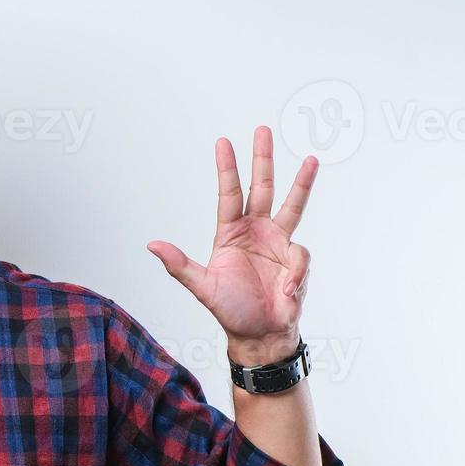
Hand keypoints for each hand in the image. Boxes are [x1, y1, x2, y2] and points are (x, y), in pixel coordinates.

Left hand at [147, 125, 316, 363]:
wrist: (260, 335)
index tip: (223, 142)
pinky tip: (285, 291)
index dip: (227, 169)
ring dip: (301, 183)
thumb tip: (152, 244)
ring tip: (312, 159)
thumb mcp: (202, 287)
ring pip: (291, 205)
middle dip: (262, 159)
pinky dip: (293, 273)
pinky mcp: (296, 259)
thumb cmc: (231, 311)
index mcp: (230, 234)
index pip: (229, 194)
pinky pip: (300, 255)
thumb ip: (179, 265)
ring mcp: (277, 243)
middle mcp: (255, 232)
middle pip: (261, 188)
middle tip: (262, 130)